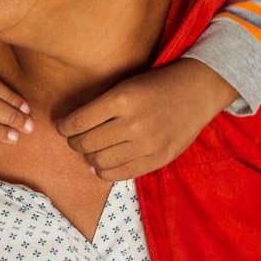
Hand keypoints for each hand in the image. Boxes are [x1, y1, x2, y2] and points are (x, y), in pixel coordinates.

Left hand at [55, 58, 238, 180]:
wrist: (198, 91)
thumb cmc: (155, 85)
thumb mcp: (125, 85)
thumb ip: (100, 105)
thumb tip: (69, 129)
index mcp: (122, 98)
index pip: (78, 121)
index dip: (64, 127)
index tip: (63, 126)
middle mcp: (134, 122)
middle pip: (85, 143)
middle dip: (73, 142)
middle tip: (74, 139)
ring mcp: (148, 143)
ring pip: (99, 161)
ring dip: (88, 157)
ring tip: (90, 150)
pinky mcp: (158, 158)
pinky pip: (120, 174)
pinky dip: (103, 171)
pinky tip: (101, 164)